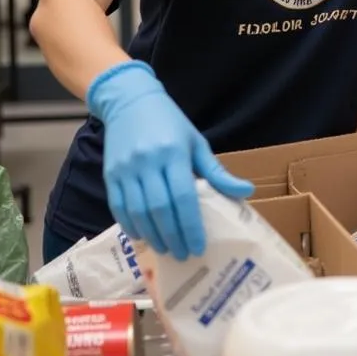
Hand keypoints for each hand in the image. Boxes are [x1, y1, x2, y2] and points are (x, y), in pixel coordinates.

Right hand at [88, 61, 253, 260]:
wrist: (130, 102)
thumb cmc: (170, 123)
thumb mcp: (197, 143)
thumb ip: (217, 171)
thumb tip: (246, 192)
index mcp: (173, 153)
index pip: (183, 196)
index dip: (190, 225)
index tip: (198, 246)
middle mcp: (148, 162)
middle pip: (160, 208)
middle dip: (173, 236)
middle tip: (184, 254)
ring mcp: (126, 169)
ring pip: (138, 212)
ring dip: (152, 235)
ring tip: (166, 249)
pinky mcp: (110, 174)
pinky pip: (118, 207)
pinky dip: (131, 225)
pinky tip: (143, 235)